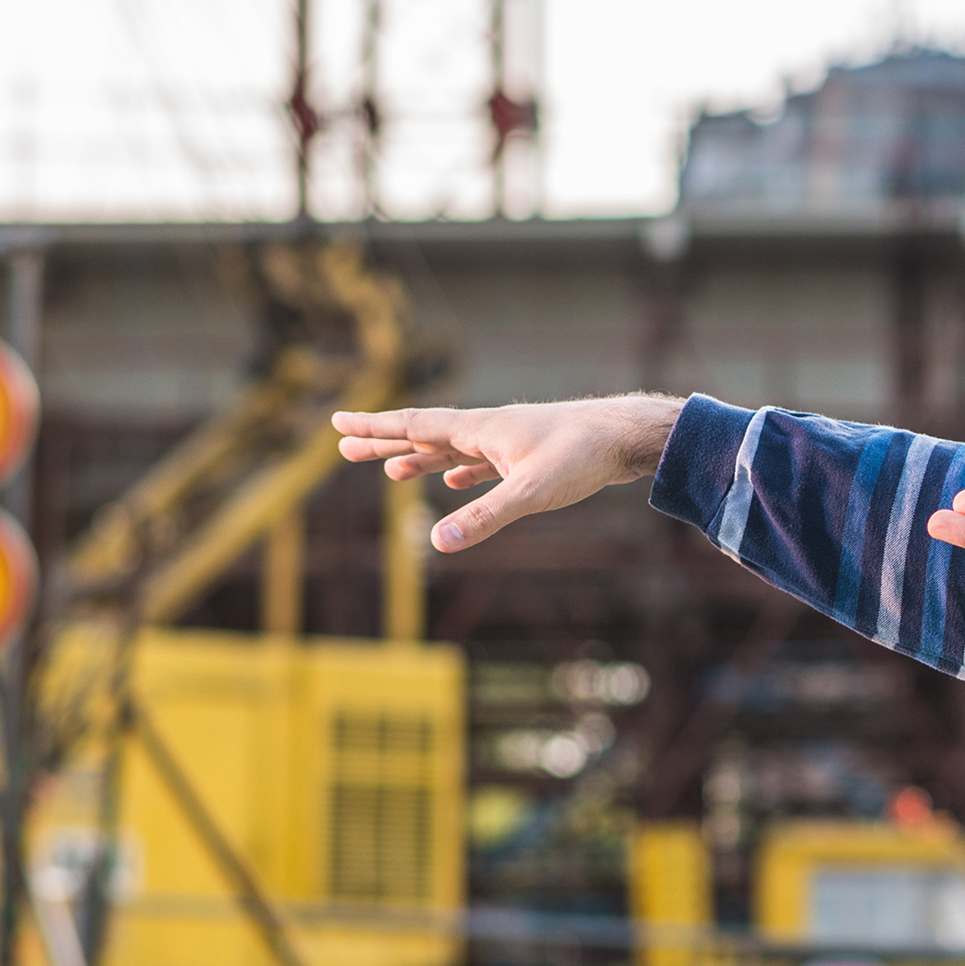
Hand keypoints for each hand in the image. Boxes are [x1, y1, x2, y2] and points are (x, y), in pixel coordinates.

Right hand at [333, 395, 683, 552]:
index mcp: (480, 429)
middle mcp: (489, 430)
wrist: (626, 436)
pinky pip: (483, 462)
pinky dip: (461, 471)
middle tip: (344, 447)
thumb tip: (435, 542)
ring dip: (420, 458)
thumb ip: (483, 518)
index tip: (338, 423)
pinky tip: (455, 481)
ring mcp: (509, 441)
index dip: (375, 427)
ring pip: (452, 449)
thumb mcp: (530, 493)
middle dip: (385, 443)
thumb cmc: (582, 457)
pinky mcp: (529, 456)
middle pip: (425, 435)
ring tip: (391, 471)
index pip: (415, 425)